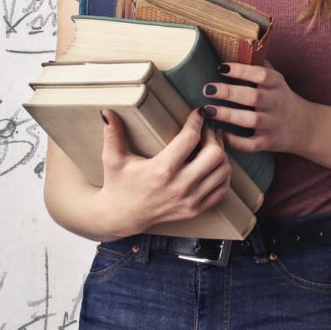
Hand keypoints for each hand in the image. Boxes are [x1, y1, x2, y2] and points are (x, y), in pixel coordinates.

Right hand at [95, 107, 233, 235]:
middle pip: (214, 154)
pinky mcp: (195, 210)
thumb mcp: (113, 159)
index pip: (190, 138)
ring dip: (221, 153)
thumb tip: (107, 111)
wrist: (120, 217)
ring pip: (223, 171)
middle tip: (208, 128)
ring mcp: (190, 200)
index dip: (198, 121)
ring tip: (212, 143)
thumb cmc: (118, 184)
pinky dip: (223, 174)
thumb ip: (112, 134)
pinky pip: (222, 189)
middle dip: (214, 136)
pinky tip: (213, 163)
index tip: (198, 112)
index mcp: (161, 170)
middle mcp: (179, 186)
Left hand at [203, 59, 318, 154]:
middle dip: (229, 92)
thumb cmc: (283, 99)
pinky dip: (235, 141)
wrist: (306, 127)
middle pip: (253, 96)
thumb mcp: (278, 80)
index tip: (221, 67)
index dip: (242, 70)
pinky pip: (251, 144)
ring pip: (250, 120)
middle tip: (207, 88)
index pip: (261, 74)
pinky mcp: (269, 142)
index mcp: (277, 85)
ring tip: (207, 110)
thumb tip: (240, 46)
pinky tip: (219, 134)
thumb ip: (261, 66)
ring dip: (228, 115)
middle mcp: (276, 103)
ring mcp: (273, 124)